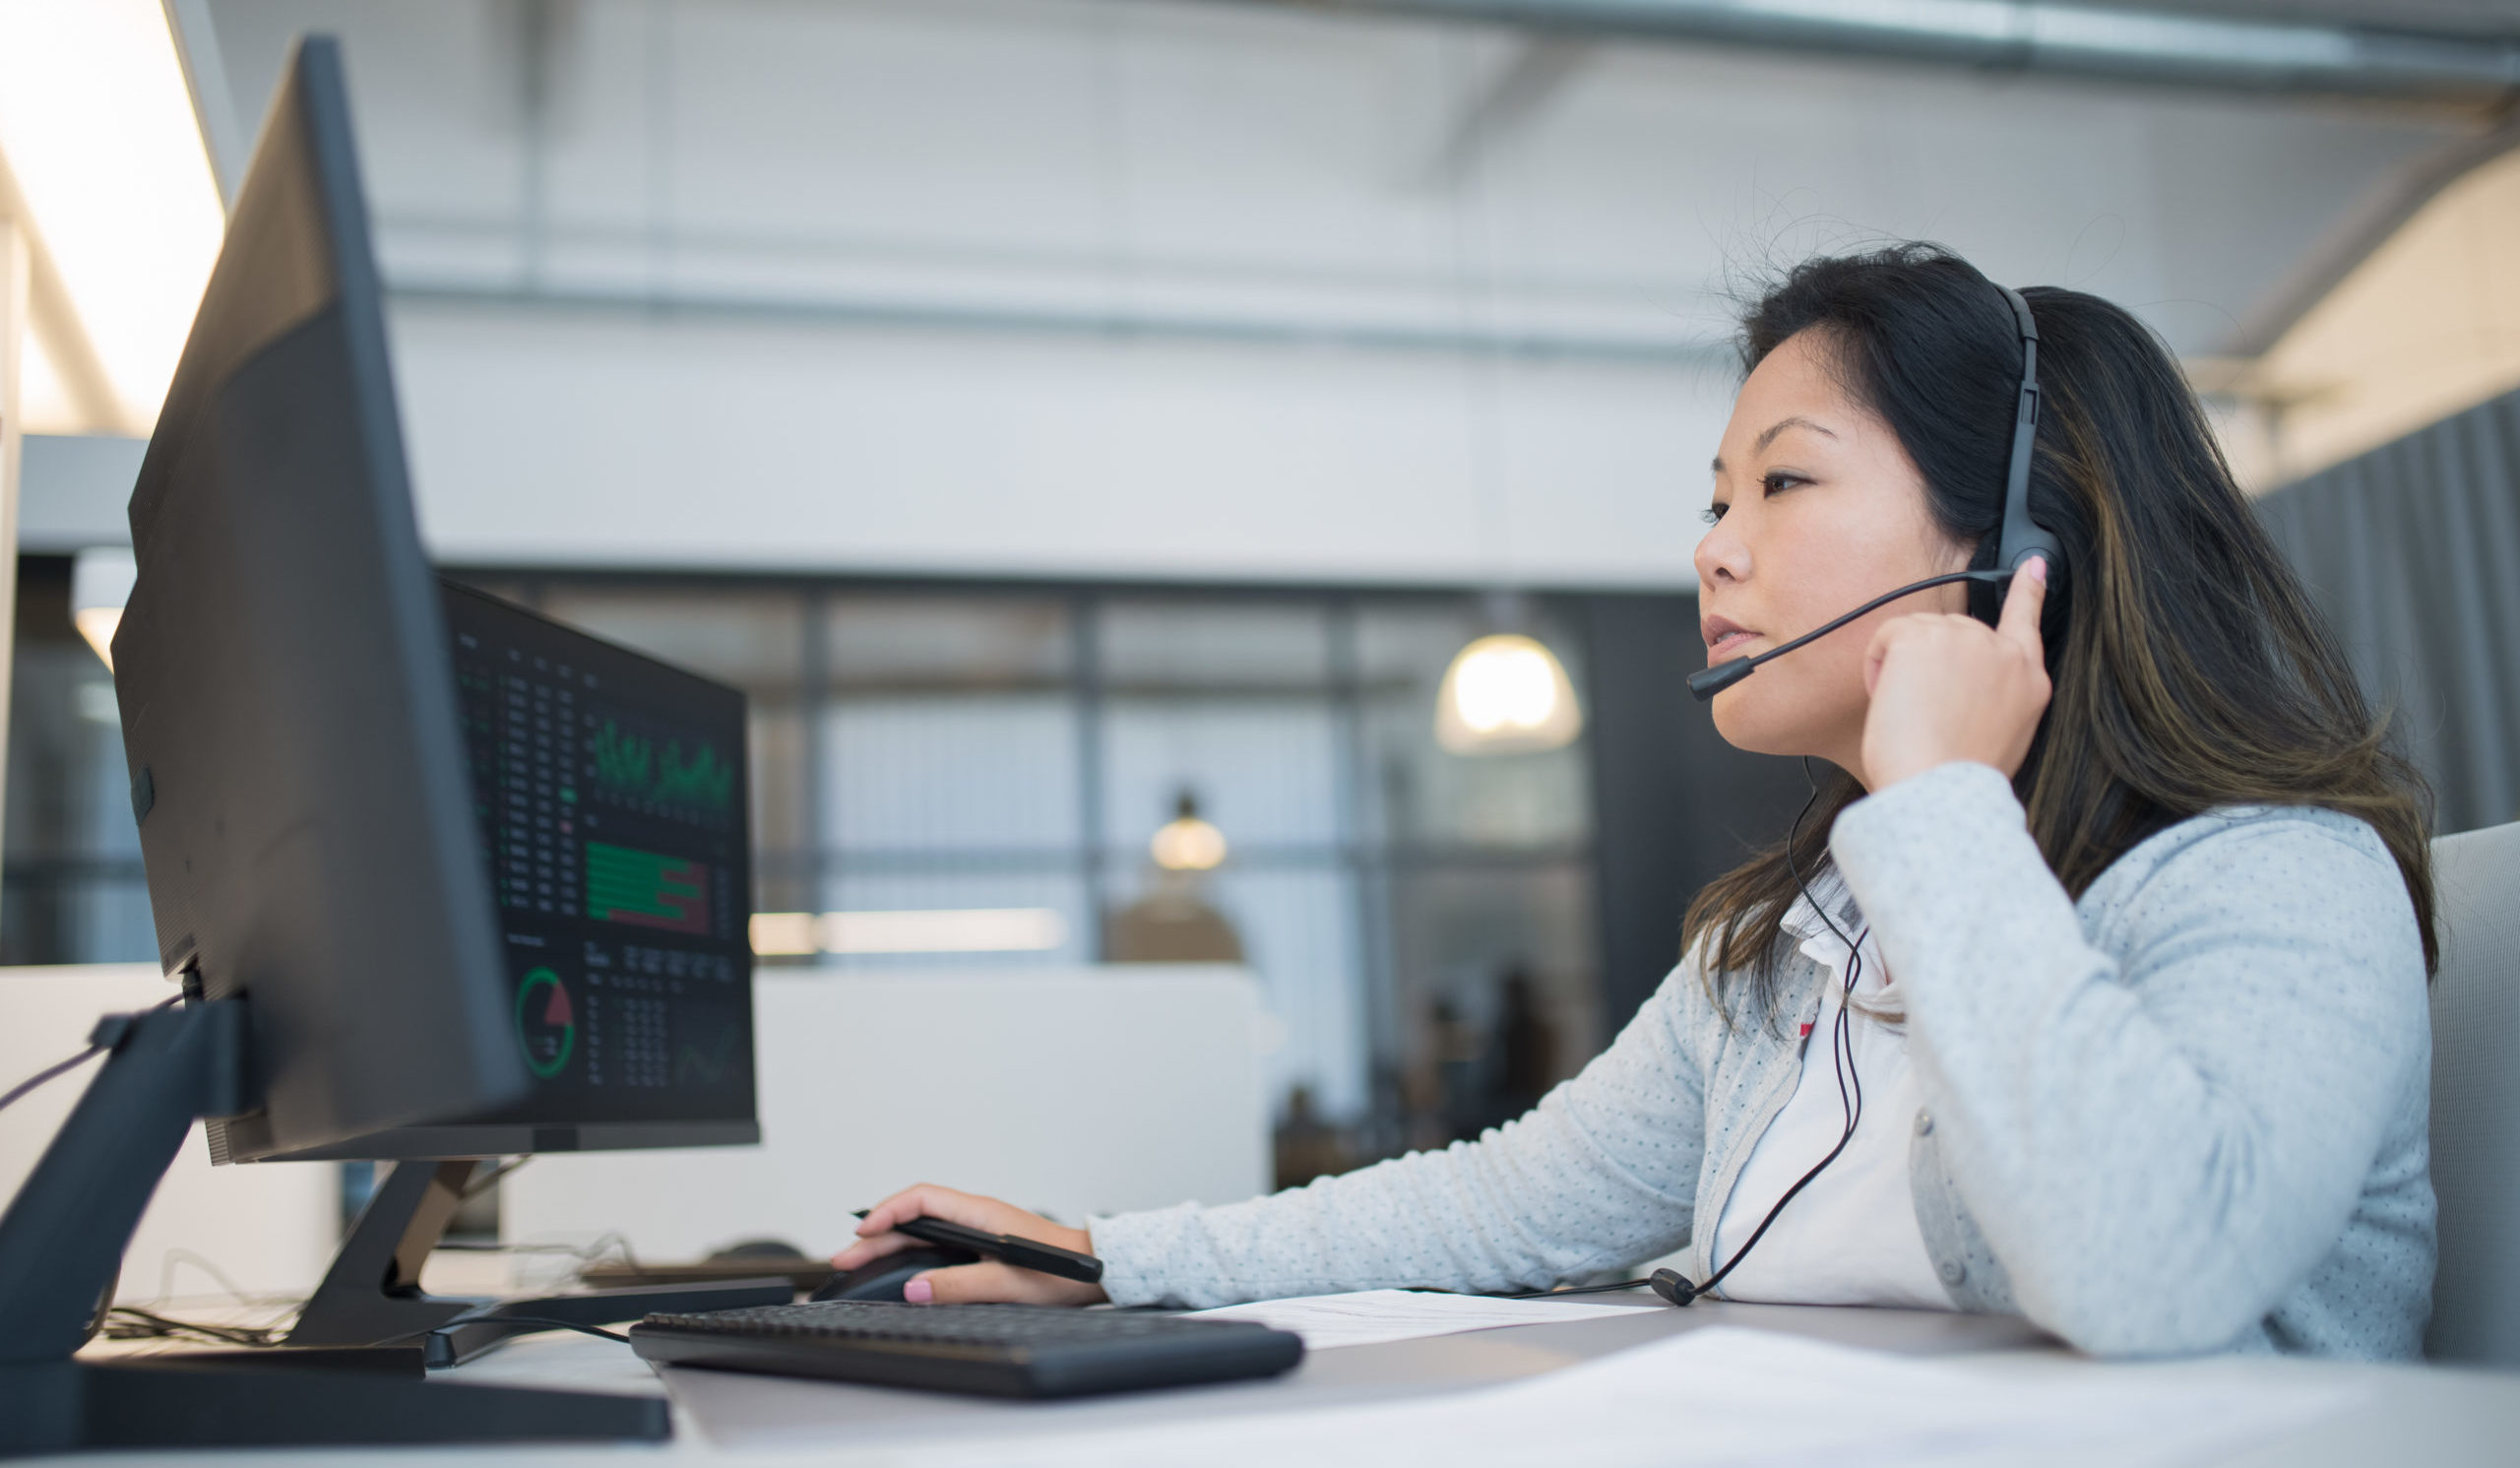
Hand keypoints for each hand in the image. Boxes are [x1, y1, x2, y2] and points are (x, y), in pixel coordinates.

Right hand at [832, 1183, 1107, 1306]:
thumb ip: (959, 1285)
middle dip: (877, 1235)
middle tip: (844, 1257)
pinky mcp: (980, 1242)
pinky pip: (934, 1239)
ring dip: (889, 1241)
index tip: (863, 1232)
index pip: (922, 1200)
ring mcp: (976, 1227)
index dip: (888, 1212)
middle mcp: (975, 1215)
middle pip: (914, 1217)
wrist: (1091, 1271)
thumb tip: (914, 1289)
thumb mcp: (1006, 1284)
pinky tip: (894, 1262)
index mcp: (979, 1213)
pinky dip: (908, 1248)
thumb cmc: (1059, 1273)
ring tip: (857, 1260)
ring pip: (921, 1228)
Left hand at [1859, 557, 2050, 790]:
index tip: (2034, 566)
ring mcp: (1966, 641)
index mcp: (2028, 682)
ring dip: (1903, 668)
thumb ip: (1994, 699)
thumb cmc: (1957, 778)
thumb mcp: (2001, 737)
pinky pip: (1888, 637)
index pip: (2028, 623)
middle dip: (1930, 664)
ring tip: (1911, 714)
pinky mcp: (1924, 638)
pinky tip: (1890, 698)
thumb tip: (1963, 688)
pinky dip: (1877, 664)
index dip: (2029, 591)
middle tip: (1924, 714)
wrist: (1939, 790)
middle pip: (1954, 635)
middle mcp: (2003, 654)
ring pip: (1918, 635)